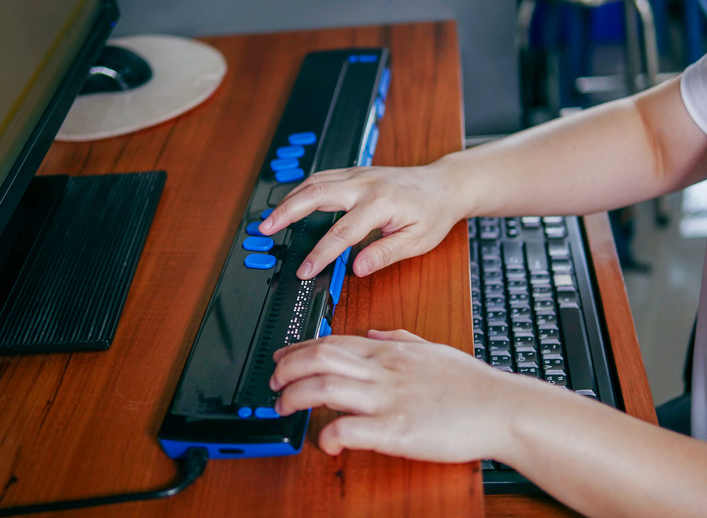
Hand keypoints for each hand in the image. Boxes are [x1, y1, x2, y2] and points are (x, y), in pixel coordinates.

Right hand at [258, 163, 463, 278]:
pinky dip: (302, 189)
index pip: (341, 233)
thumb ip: (384, 254)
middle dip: (287, 212)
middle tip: (265, 229)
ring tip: (271, 218)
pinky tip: (292, 201)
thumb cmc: (433, 213)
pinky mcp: (356, 172)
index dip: (320, 254)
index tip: (305, 270)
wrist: (444, 184)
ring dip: (290, 199)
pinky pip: (323, 177)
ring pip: (315, 181)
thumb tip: (357, 269)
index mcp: (381, 204)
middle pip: (316, 195)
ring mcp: (359, 174)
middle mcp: (365, 184)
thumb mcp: (416, 241)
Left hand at [269, 329, 520, 462]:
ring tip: (283, 407)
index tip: (281, 358)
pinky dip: (329, 434)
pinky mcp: (397, 430)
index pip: (332, 342)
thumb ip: (398, 338)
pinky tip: (324, 442)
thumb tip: (372, 333)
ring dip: (295, 396)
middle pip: (320, 358)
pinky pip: (351, 429)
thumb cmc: (470, 383)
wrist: (501, 407)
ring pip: (326, 387)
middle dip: (287, 368)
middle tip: (273, 382)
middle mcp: (383, 371)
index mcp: (389, 352)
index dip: (299, 349)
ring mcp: (388, 399)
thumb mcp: (431, 349)